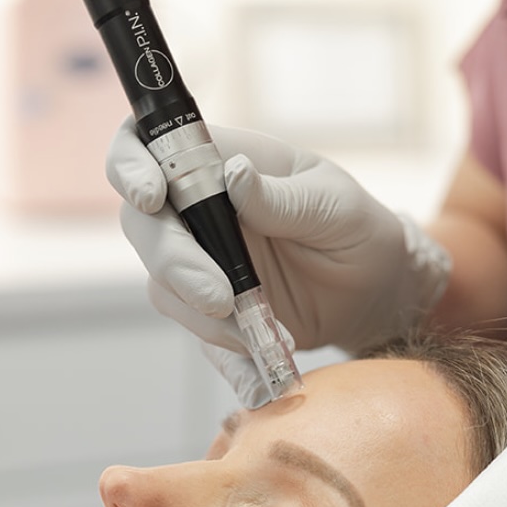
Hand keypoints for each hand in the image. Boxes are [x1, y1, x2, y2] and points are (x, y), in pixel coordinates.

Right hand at [106, 120, 451, 367]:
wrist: (376, 292)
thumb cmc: (356, 228)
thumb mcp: (334, 205)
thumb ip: (283, 196)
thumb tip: (235, 174)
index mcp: (219, 160)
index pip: (145, 144)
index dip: (130, 165)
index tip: (151, 196)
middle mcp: (197, 209)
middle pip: (143, 224)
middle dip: (172, 262)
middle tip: (220, 297)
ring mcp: (200, 260)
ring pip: (163, 284)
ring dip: (201, 314)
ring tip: (260, 329)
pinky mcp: (210, 309)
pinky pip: (196, 329)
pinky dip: (224, 350)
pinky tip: (259, 362)